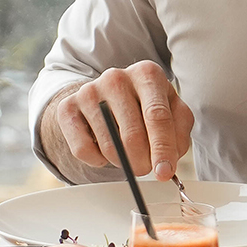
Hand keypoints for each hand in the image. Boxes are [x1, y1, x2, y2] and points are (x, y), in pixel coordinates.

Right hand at [50, 63, 195, 181]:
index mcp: (147, 74)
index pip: (157, 116)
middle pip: (133, 135)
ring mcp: (89, 91)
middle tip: (145, 168)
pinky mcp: (67, 108)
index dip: (162, 149)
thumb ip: (178, 133)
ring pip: (110, 147)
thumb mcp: (172, 110)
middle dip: (142, 162)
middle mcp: (116, 77)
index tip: (164, 172)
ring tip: (127, 153)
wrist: (106, 96)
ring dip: (123, 162)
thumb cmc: (146, 105)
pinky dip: (98, 161)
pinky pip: (83, 150)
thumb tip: (168, 163)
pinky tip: (104, 148)